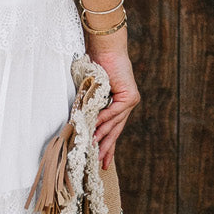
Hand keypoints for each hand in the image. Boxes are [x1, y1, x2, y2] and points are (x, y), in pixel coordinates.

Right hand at [87, 46, 140, 169]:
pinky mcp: (130, 95)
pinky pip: (115, 111)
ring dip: (104, 136)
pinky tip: (96, 128)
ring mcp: (130, 100)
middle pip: (117, 130)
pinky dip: (105, 119)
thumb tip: (82, 126)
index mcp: (119, 104)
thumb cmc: (96, 66)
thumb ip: (91, 109)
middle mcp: (127, 104)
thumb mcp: (92, 93)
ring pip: (116, 123)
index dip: (107, 144)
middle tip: (102, 164)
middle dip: (108, 147)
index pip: (114, 128)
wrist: (104, 48)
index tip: (102, 159)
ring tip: (95, 150)